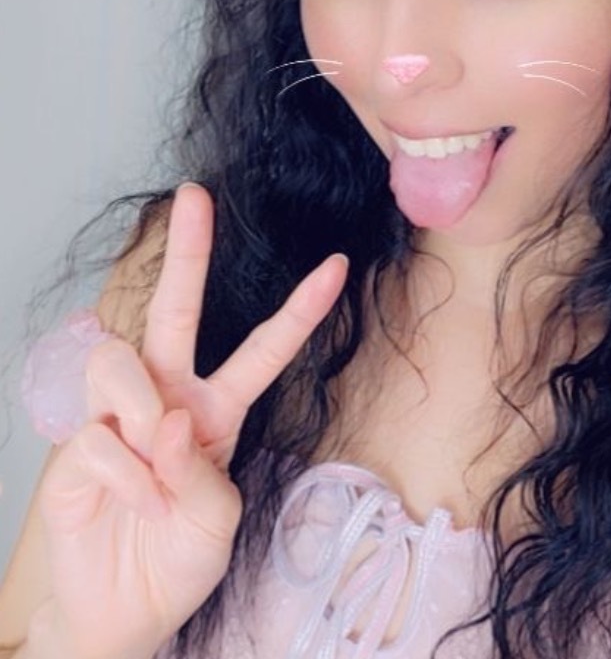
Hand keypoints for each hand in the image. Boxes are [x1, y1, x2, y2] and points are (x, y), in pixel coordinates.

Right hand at [35, 183, 346, 658]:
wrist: (123, 613)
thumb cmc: (180, 560)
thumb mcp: (219, 522)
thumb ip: (202, 470)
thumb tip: (165, 417)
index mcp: (217, 410)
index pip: (263, 349)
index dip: (299, 310)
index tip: (336, 264)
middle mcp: (167, 397)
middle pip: (175, 310)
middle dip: (188, 251)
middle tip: (196, 195)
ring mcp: (119, 415)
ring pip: (120, 358)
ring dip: (141, 407)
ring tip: (152, 458)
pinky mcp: (75, 444)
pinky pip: (100, 433)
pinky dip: (124, 473)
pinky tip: (131, 501)